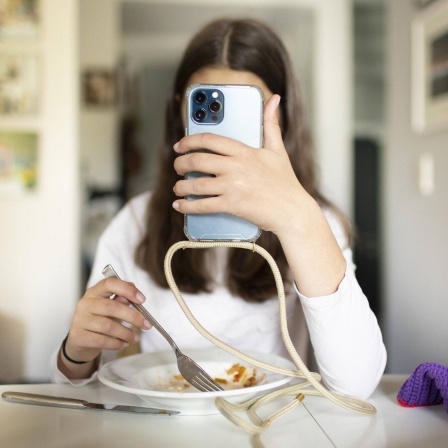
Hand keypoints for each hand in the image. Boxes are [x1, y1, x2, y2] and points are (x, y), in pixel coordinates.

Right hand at [63, 278, 151, 363]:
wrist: (80, 340)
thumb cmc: (100, 319)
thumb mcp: (112, 308)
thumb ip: (122, 301)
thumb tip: (136, 298)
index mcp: (95, 291)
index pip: (109, 283)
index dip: (127, 289)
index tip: (142, 300)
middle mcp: (85, 303)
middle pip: (112, 307)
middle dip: (133, 316)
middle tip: (146, 324)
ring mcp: (80, 320)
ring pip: (108, 326)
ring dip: (126, 333)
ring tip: (134, 338)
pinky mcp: (78, 336)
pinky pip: (101, 341)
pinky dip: (116, 343)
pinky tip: (124, 344)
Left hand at [172, 94, 309, 235]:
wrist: (293, 211)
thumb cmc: (286, 182)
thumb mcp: (278, 150)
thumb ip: (271, 124)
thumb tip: (273, 99)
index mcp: (245, 151)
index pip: (209, 140)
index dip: (189, 141)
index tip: (179, 145)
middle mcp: (236, 167)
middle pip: (197, 161)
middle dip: (180, 163)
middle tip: (177, 167)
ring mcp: (233, 186)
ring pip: (196, 184)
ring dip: (181, 186)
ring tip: (178, 187)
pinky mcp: (232, 205)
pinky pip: (203, 205)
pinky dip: (187, 206)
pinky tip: (179, 205)